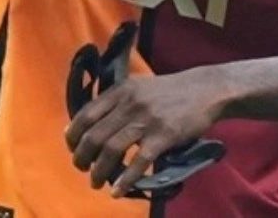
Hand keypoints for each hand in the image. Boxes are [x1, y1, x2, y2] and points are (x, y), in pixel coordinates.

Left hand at [64, 70, 221, 197]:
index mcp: (120, 91)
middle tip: (82, 169)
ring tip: (96, 182)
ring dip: (99, 171)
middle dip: (82, 157)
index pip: (86, 114)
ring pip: (111, 150)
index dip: (74, 135)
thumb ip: (116, 102)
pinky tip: (118, 191)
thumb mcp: (138, 87)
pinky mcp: (164, 136)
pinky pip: (139, 161)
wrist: (205, 89)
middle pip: (94, 135)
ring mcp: (146, 120)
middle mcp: (129, 104)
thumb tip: (92, 124)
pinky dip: (125, 179)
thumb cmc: (169, 91)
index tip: (72, 148)